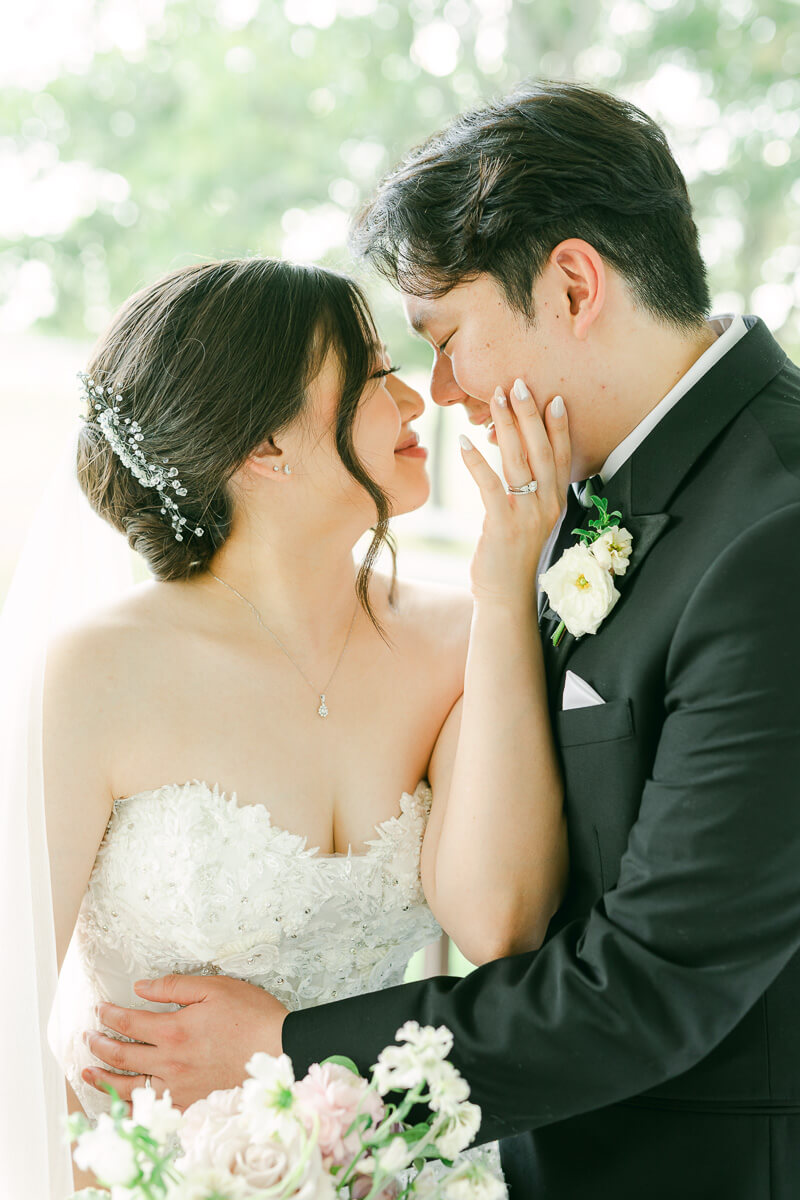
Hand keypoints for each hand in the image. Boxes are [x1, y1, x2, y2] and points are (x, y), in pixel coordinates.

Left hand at [82, 974, 288, 1109]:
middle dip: (100, 1045)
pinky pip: (152, 1110)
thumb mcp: (214, 987)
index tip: (99, 1010)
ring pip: (129, 1087)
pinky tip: (124, 1101)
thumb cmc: (251, 1016)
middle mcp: (169, 1063)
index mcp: (174, 1030)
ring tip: (89, 1072)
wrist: (281, 1052)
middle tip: (88, 1038)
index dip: (109, 1015)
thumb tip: (141, 988)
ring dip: (104, 1079)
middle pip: (122, 1056)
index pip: (129, 1022)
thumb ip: (174, 986)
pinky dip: (131, 1105)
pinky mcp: (189, 1105)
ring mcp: (178, 1088)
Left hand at [459, 380, 569, 608]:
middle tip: (519, 384)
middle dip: (530, 414)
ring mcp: (527, 515)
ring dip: (505, 426)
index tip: (554, 397)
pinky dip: (476, 461)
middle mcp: (547, 504)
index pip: (561, 456)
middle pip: (541, 450)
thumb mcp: (528, 519)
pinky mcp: (503, 525)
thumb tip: (514, 455)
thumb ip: (528, 490)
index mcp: (556, 501)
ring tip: (494, 398)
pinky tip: (462, 442)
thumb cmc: (513, 556)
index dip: (559, 426)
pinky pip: (491, 485)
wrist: (506, 596)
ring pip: (518, 460)